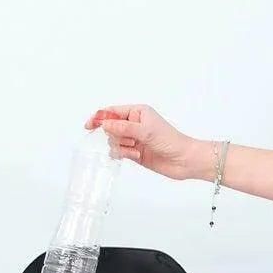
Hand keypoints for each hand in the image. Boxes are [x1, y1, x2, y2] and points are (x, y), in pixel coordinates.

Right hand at [83, 104, 209, 180]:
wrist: (183, 160)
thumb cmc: (170, 140)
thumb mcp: (145, 131)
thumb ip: (123, 128)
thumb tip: (104, 124)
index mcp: (138, 112)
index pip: (113, 112)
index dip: (99, 117)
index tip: (89, 125)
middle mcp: (134, 124)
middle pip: (111, 128)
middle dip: (115, 136)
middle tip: (128, 142)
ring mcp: (134, 138)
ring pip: (114, 141)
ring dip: (121, 147)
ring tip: (135, 150)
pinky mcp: (134, 152)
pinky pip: (120, 152)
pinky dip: (124, 154)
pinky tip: (136, 156)